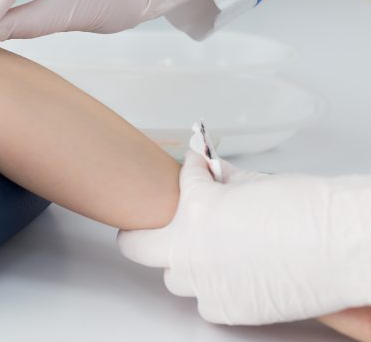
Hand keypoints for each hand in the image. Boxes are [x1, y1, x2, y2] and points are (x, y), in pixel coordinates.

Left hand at [117, 151, 370, 325]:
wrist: (346, 245)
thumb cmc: (311, 211)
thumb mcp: (256, 182)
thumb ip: (223, 180)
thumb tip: (211, 172)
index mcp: (195, 208)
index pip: (178, 183)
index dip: (191, 173)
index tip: (195, 171)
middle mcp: (190, 247)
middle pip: (136, 246)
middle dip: (142, 232)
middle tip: (151, 227)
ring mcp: (204, 282)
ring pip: (173, 277)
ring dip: (185, 264)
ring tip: (208, 254)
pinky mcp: (225, 310)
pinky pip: (204, 302)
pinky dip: (214, 290)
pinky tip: (234, 277)